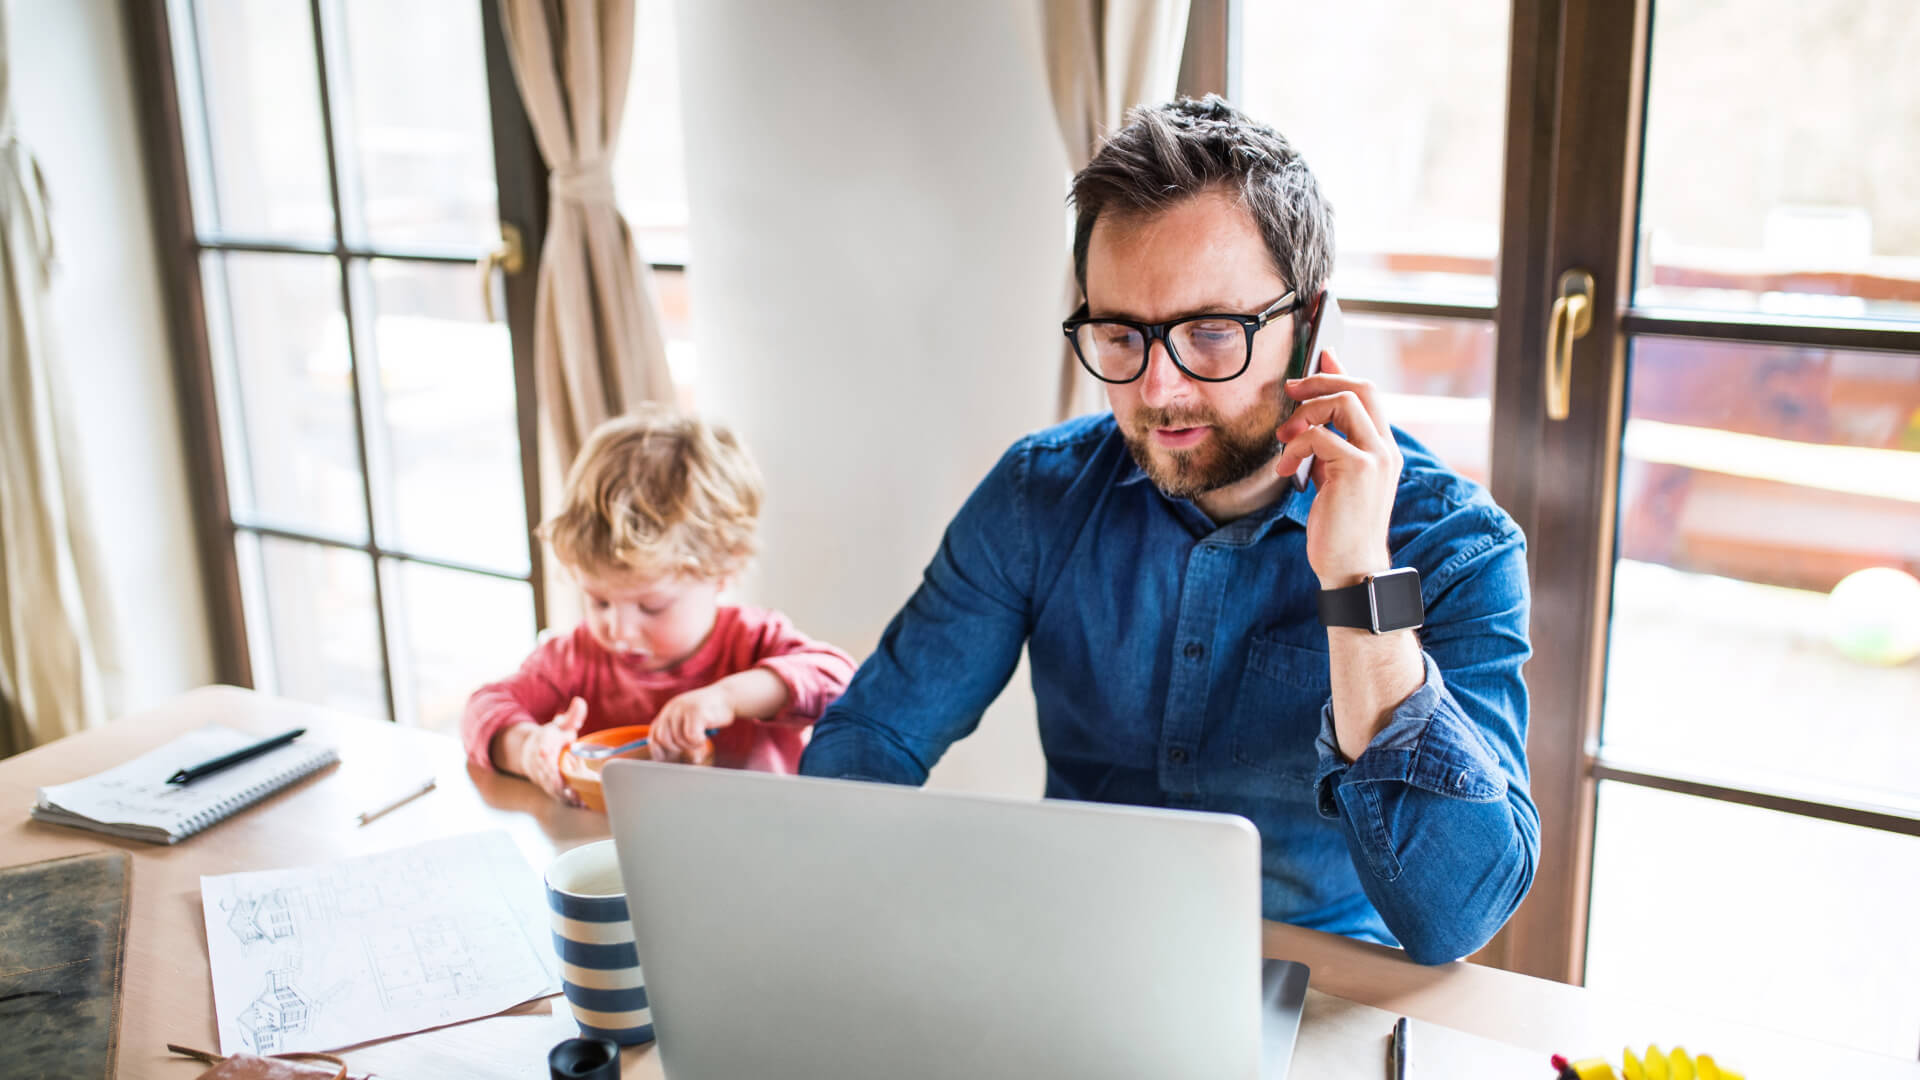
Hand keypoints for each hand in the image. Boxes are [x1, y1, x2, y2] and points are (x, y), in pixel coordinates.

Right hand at [517, 697, 586, 805]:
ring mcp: (545, 777)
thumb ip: (572, 716)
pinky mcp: (550, 787)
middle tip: (575, 790)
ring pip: (554, 789)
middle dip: (560, 783)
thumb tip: (580, 702)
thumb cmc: (550, 737)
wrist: (529, 751)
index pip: (545, 753)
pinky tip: (582, 803)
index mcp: (545, 746)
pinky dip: (568, 800)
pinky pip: (558, 795)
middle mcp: (542, 764)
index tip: (551, 760)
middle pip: (550, 775)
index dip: (548, 758)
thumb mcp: (560, 725)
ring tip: (580, 800)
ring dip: (566, 795)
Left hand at [649, 684, 733, 763]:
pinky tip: (705, 736)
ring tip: (701, 739)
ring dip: (691, 745)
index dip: (657, 749)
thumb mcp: (688, 718)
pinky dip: (699, 742)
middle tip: (689, 746)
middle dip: (675, 749)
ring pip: (679, 740)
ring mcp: (684, 709)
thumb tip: (663, 756)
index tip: (665, 759)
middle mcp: (673, 708)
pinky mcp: (696, 712)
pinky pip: (692, 737)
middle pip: (663, 739)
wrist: (730, 696)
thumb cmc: (710, 712)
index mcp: (669, 710)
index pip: (653, 734)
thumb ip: (676, 731)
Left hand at [1272, 349, 1403, 588]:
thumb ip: (1331, 447)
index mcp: (1383, 449)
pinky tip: (1287, 470)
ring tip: (1285, 441)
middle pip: (1361, 387)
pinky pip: (1320, 435)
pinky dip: (1296, 446)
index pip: (1369, 393)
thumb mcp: (1336, 479)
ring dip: (1304, 414)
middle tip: (1290, 391)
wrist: (1351, 567)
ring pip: (1342, 402)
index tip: (1321, 357)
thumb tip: (1311, 418)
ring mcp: (1376, 456)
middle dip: (1320, 381)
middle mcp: (1386, 448)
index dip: (1342, 370)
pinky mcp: (1358, 469)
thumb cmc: (1340, 528)